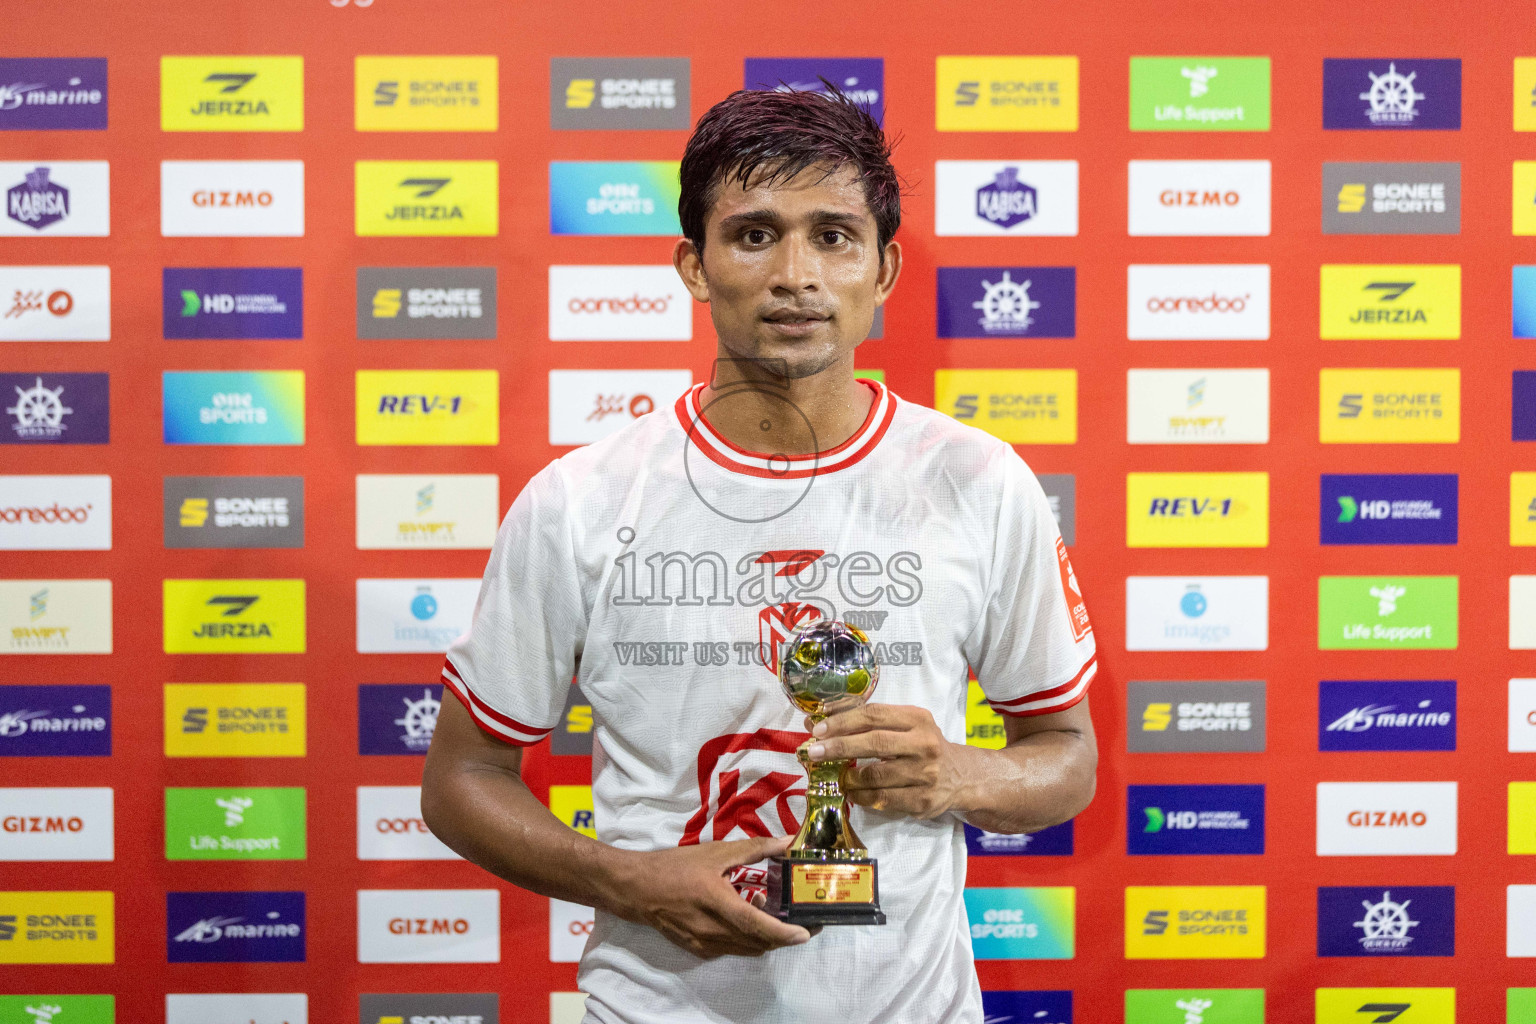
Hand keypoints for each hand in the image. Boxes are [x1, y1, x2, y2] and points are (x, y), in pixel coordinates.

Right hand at [608, 834, 813, 958]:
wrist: (637, 888)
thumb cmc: (675, 867)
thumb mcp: (716, 852)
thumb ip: (755, 849)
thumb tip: (787, 842)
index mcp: (717, 903)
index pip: (758, 926)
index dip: (785, 933)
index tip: (807, 932)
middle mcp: (712, 931)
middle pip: (758, 943)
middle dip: (784, 936)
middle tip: (801, 920)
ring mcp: (704, 944)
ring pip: (747, 949)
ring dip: (764, 935)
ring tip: (765, 907)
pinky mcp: (698, 950)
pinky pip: (732, 949)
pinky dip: (746, 938)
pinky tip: (743, 913)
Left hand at [805, 705, 965, 818]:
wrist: (961, 776)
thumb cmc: (922, 746)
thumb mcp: (905, 725)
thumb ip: (866, 723)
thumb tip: (816, 725)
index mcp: (918, 719)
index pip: (875, 715)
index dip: (843, 721)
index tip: (818, 729)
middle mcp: (924, 744)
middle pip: (875, 743)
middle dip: (839, 747)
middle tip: (813, 752)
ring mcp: (925, 774)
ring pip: (876, 776)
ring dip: (849, 777)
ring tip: (837, 776)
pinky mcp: (922, 801)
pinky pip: (882, 800)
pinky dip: (861, 797)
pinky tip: (853, 793)